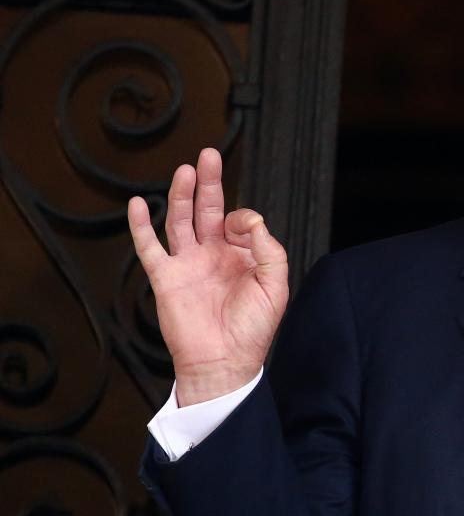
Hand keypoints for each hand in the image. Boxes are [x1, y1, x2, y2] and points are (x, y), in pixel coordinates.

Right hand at [127, 148, 288, 406]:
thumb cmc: (252, 329)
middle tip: (209, 155)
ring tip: (184, 170)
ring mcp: (188, 263)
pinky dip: (141, 226)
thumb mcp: (274, 286)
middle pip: (209, 209)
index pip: (241, 221)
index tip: (245, 231)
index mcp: (242, 256)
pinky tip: (137, 204)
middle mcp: (214, 254)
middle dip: (209, 182)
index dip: (244, 219)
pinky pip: (150, 247)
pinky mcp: (166, 277)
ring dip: (181, 195)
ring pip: (180, 220)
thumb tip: (254, 219)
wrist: (224, 361)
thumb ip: (269, 251)